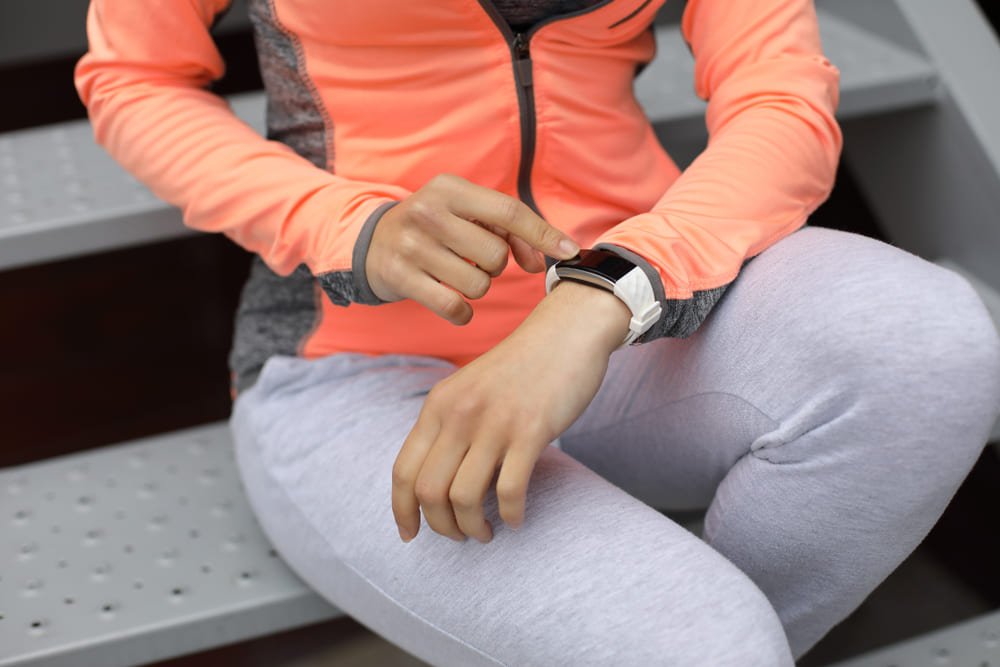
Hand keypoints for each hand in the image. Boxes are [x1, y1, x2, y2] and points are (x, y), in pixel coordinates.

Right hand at [365, 173, 580, 323]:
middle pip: (495, 256)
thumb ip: (511, 232)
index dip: (543, 234)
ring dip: (476, 287)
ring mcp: (411, 246)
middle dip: (494, 265)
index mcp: (449, 188)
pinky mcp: (399, 277)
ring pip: (478, 284)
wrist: (371, 243)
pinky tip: (452, 301)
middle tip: (472, 259)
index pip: (508, 212)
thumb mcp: (467, 215)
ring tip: (456, 273)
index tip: (570, 252)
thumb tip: (542, 263)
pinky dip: (462, 312)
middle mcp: (428, 212)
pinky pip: (454, 308)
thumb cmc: (436, 227)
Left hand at [391, 281, 631, 542]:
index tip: (410, 535)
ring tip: (488, 532)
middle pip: (429, 492)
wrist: (565, 332)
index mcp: (438, 405)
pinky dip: (511, 515)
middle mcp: (459, 414)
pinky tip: (517, 519)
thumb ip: (448, 426)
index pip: (403, 471)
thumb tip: (433, 480)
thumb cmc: (520, 368)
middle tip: (461, 535)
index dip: (402, 511)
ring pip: (465, 497)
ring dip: (474, 527)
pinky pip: (510, 490)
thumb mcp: (468, 389)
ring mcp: (495, 423)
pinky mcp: (531, 431)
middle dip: (441, 526)